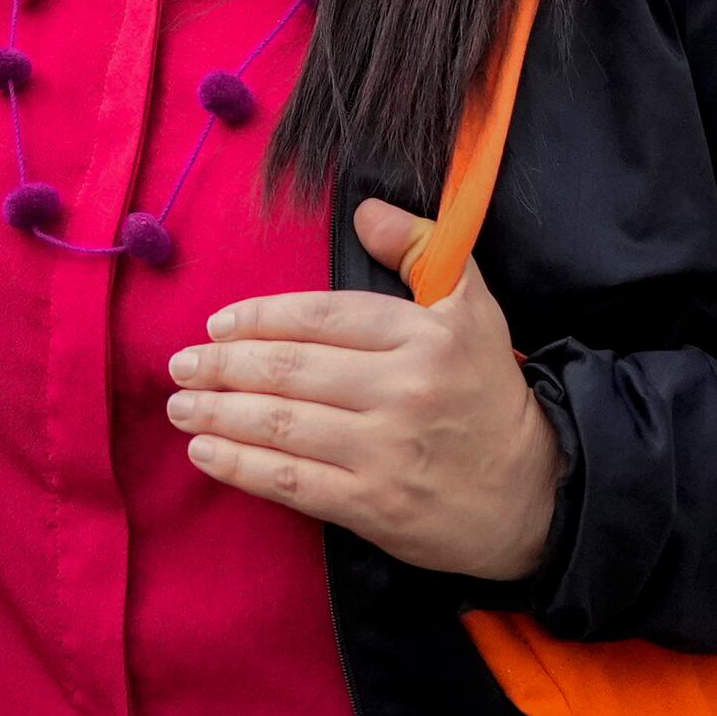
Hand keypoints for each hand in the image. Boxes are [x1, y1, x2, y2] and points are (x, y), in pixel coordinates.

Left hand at [166, 199, 565, 579]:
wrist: (537, 494)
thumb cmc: (489, 395)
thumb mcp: (473, 309)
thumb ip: (421, 250)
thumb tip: (366, 209)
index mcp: (424, 336)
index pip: (323, 316)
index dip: (261, 319)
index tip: (218, 325)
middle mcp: (403, 389)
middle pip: (291, 371)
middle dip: (222, 367)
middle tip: (179, 365)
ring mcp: (386, 451)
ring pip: (282, 425)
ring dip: (218, 412)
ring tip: (179, 404)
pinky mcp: (375, 506)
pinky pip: (292, 481)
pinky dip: (240, 465)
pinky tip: (205, 451)